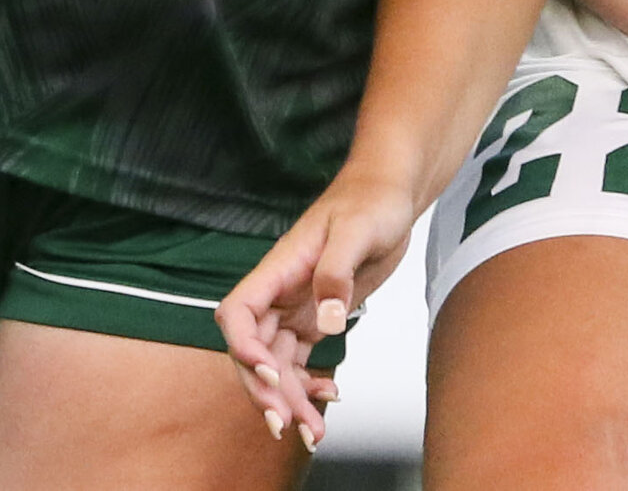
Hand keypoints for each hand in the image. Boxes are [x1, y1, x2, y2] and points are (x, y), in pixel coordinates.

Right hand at [215, 168, 415, 452]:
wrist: (389, 194)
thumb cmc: (370, 201)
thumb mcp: (357, 231)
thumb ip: (336, 273)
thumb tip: (328, 322)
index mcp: (279, 268)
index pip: (238, 312)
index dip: (243, 347)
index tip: (269, 374)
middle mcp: (280, 291)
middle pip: (252, 349)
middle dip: (264, 390)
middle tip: (287, 425)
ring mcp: (296, 306)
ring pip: (276, 363)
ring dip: (288, 399)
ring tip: (314, 432)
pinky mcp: (315, 316)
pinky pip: (298, 360)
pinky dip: (307, 386)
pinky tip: (328, 399)